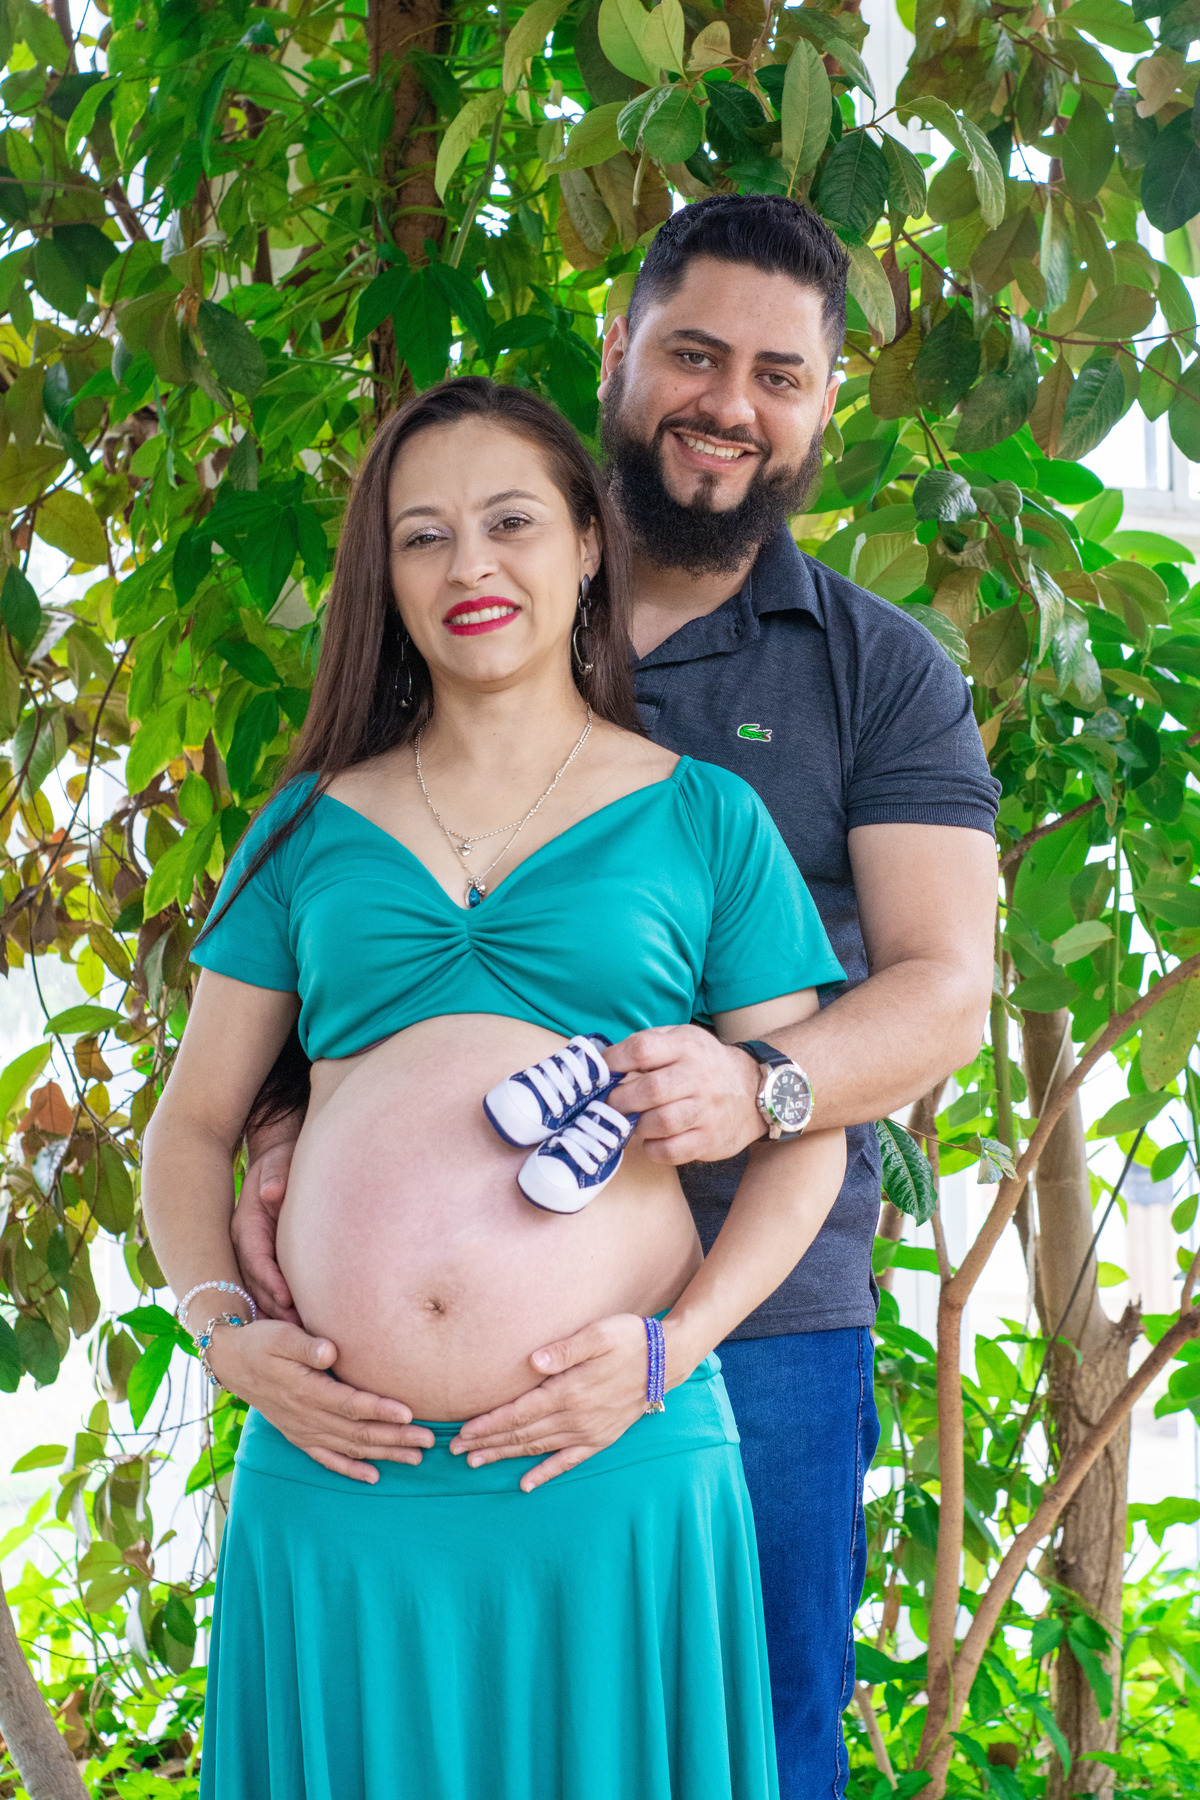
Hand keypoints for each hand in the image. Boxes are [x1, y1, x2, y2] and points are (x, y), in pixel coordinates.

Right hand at [206, 1319, 434, 1483]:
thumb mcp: (280, 1336)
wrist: (232, 1362)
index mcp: (307, 1391)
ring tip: (416, 1459)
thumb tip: (331, 1352)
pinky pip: (327, 1459)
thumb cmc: (261, 1342)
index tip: (410, 1413)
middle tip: (429, 1442)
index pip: (351, 1405)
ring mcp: (303, 1430)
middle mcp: (307, 1417)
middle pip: (359, 1432)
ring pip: (350, 1448)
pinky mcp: (299, 1436)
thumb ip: (306, 1345)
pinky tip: (373, 1477)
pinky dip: (350, 1469)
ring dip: (384, 1454)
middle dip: (396, 1438)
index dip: (381, 1410)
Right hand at [231, 1141, 298, 1322]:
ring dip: (277, 1313)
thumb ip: (275, 1177)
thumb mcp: (276, 1164)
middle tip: (297, 1329)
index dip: (269, 1279)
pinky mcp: (262, 1261)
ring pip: (259, 1291)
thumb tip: (272, 1191)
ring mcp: (251, 1254)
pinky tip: (297, 1329)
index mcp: (245, 1224)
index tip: (287, 1298)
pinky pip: (266, 1289)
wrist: (275, 1163)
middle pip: (255, 1282)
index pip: (254, 1257)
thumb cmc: (278, 1163)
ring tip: (300, 1336)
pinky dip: (278, 1308)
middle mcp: (244, 1243)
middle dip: (274, 1306)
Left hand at [450, 1314, 652, 1493]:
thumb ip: (566, 1349)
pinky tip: (526, 1484)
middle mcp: (575, 1417)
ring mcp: (588, 1432)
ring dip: (506, 1456)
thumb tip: (534, 1362)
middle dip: (487, 1443)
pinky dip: (545, 1473)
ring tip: (477, 1463)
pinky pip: (568, 1461)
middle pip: (522, 1434)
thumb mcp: (599, 1334)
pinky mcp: (601, 1439)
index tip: (462, 1433)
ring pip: (538, 1449)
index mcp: (569, 1391)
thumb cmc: (630, 1339)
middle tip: (457, 1451)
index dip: (488, 1424)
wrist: (668, 1361)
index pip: (518, 1413)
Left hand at [604, 1025, 763, 1163]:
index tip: (600, 1073)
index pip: (643, 1049)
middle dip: (620, 1101)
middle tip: (609, 1105)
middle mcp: (699, 1076)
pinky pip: (673, 1151)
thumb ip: (646, 1045)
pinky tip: (650, 1140)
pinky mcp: (710, 1139)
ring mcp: (707, 1109)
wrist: (753, 1089)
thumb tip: (600, 1063)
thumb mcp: (681, 1039)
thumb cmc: (702, 1064)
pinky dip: (653, 1149)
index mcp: (686, 1046)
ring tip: (632, 1122)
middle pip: (650, 1090)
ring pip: (661, 1122)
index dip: (613, 1062)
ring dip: (637, 1126)